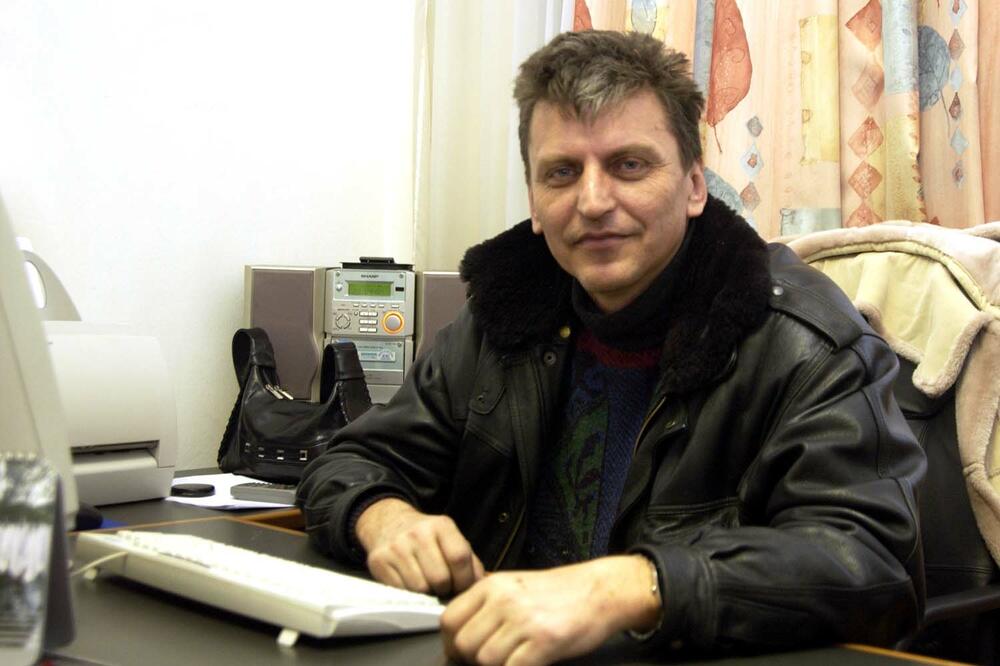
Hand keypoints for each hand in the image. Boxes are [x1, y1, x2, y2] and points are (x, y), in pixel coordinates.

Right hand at [355, 497, 484, 595]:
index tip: (462, 587)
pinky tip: (411, 584)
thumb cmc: (428, 539)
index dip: (465, 580)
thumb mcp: (451, 540)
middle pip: (440, 578)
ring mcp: (397, 546)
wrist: (389, 524)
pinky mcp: (380, 560)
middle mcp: (418, 533)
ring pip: (421, 588)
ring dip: (427, 593)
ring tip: (428, 585)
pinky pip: (402, 590)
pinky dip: (410, 593)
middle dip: (445, 589)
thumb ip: (470, 563)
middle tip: (443, 588)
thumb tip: (481, 588)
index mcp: (442, 525)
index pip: (460, 558)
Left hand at [441, 555, 660, 664]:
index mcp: (492, 585)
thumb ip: (486, 604)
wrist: (601, 591)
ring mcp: (524, 620)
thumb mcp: (515, 585)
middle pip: (464, 644)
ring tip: (512, 660)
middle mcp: (503, 600)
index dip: (451, 643)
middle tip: (491, 661)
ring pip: (485, 660)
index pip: (449, 620)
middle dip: (471, 661)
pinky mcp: (544, 641)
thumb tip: (458, 633)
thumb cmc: (560, 592)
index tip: (460, 654)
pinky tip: (528, 663)